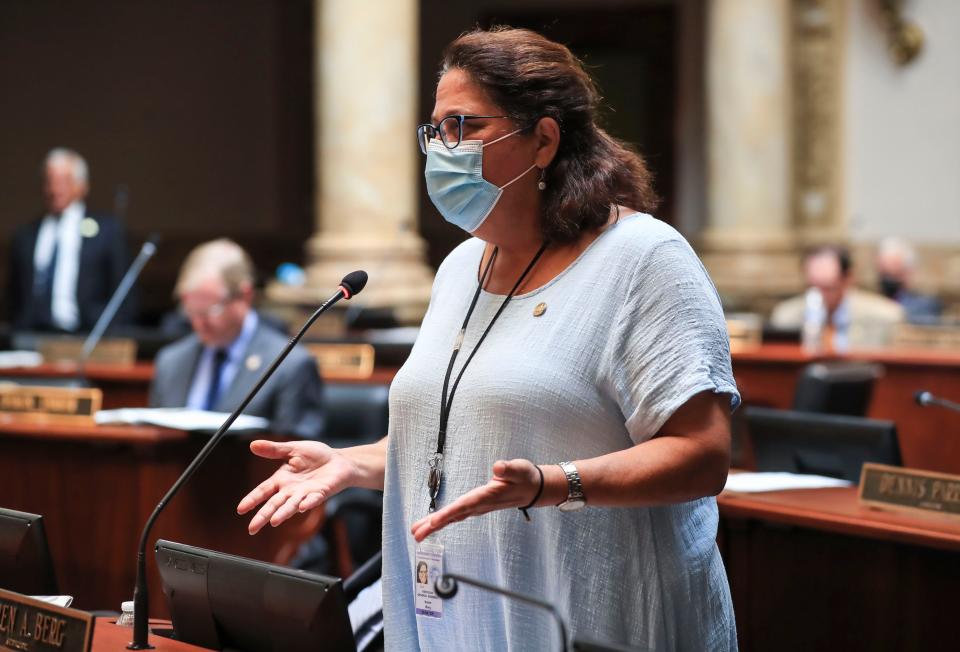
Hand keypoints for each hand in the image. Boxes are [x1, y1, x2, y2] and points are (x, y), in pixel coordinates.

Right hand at [237, 439, 357, 533]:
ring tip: (273, 521)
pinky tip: (302, 507)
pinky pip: (313, 499)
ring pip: (291, 506)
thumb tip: (252, 445)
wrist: (339, 460)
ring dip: (283, 513)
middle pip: (274, 504)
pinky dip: (308, 503)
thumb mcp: (293, 449)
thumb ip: (274, 450)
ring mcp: (305, 493)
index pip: (263, 491)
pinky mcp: (321, 493)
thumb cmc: (316, 456)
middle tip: (252, 528)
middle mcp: (291, 490)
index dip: (252, 499)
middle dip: (263, 516)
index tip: (240, 509)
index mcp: (282, 479)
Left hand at [410, 459, 542, 541]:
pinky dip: (444, 519)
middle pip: (454, 516)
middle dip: (435, 525)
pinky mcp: (477, 505)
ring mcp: (478, 507)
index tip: (433, 521)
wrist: (534, 489)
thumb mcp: (519, 469)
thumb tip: (498, 467)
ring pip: (453, 517)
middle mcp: (481, 505)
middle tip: (416, 534)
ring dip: (435, 525)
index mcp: (487, 496)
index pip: (465, 506)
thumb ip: (508, 469)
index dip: (448, 513)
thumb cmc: (525, 477)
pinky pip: (457, 514)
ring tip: (417, 532)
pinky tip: (433, 523)